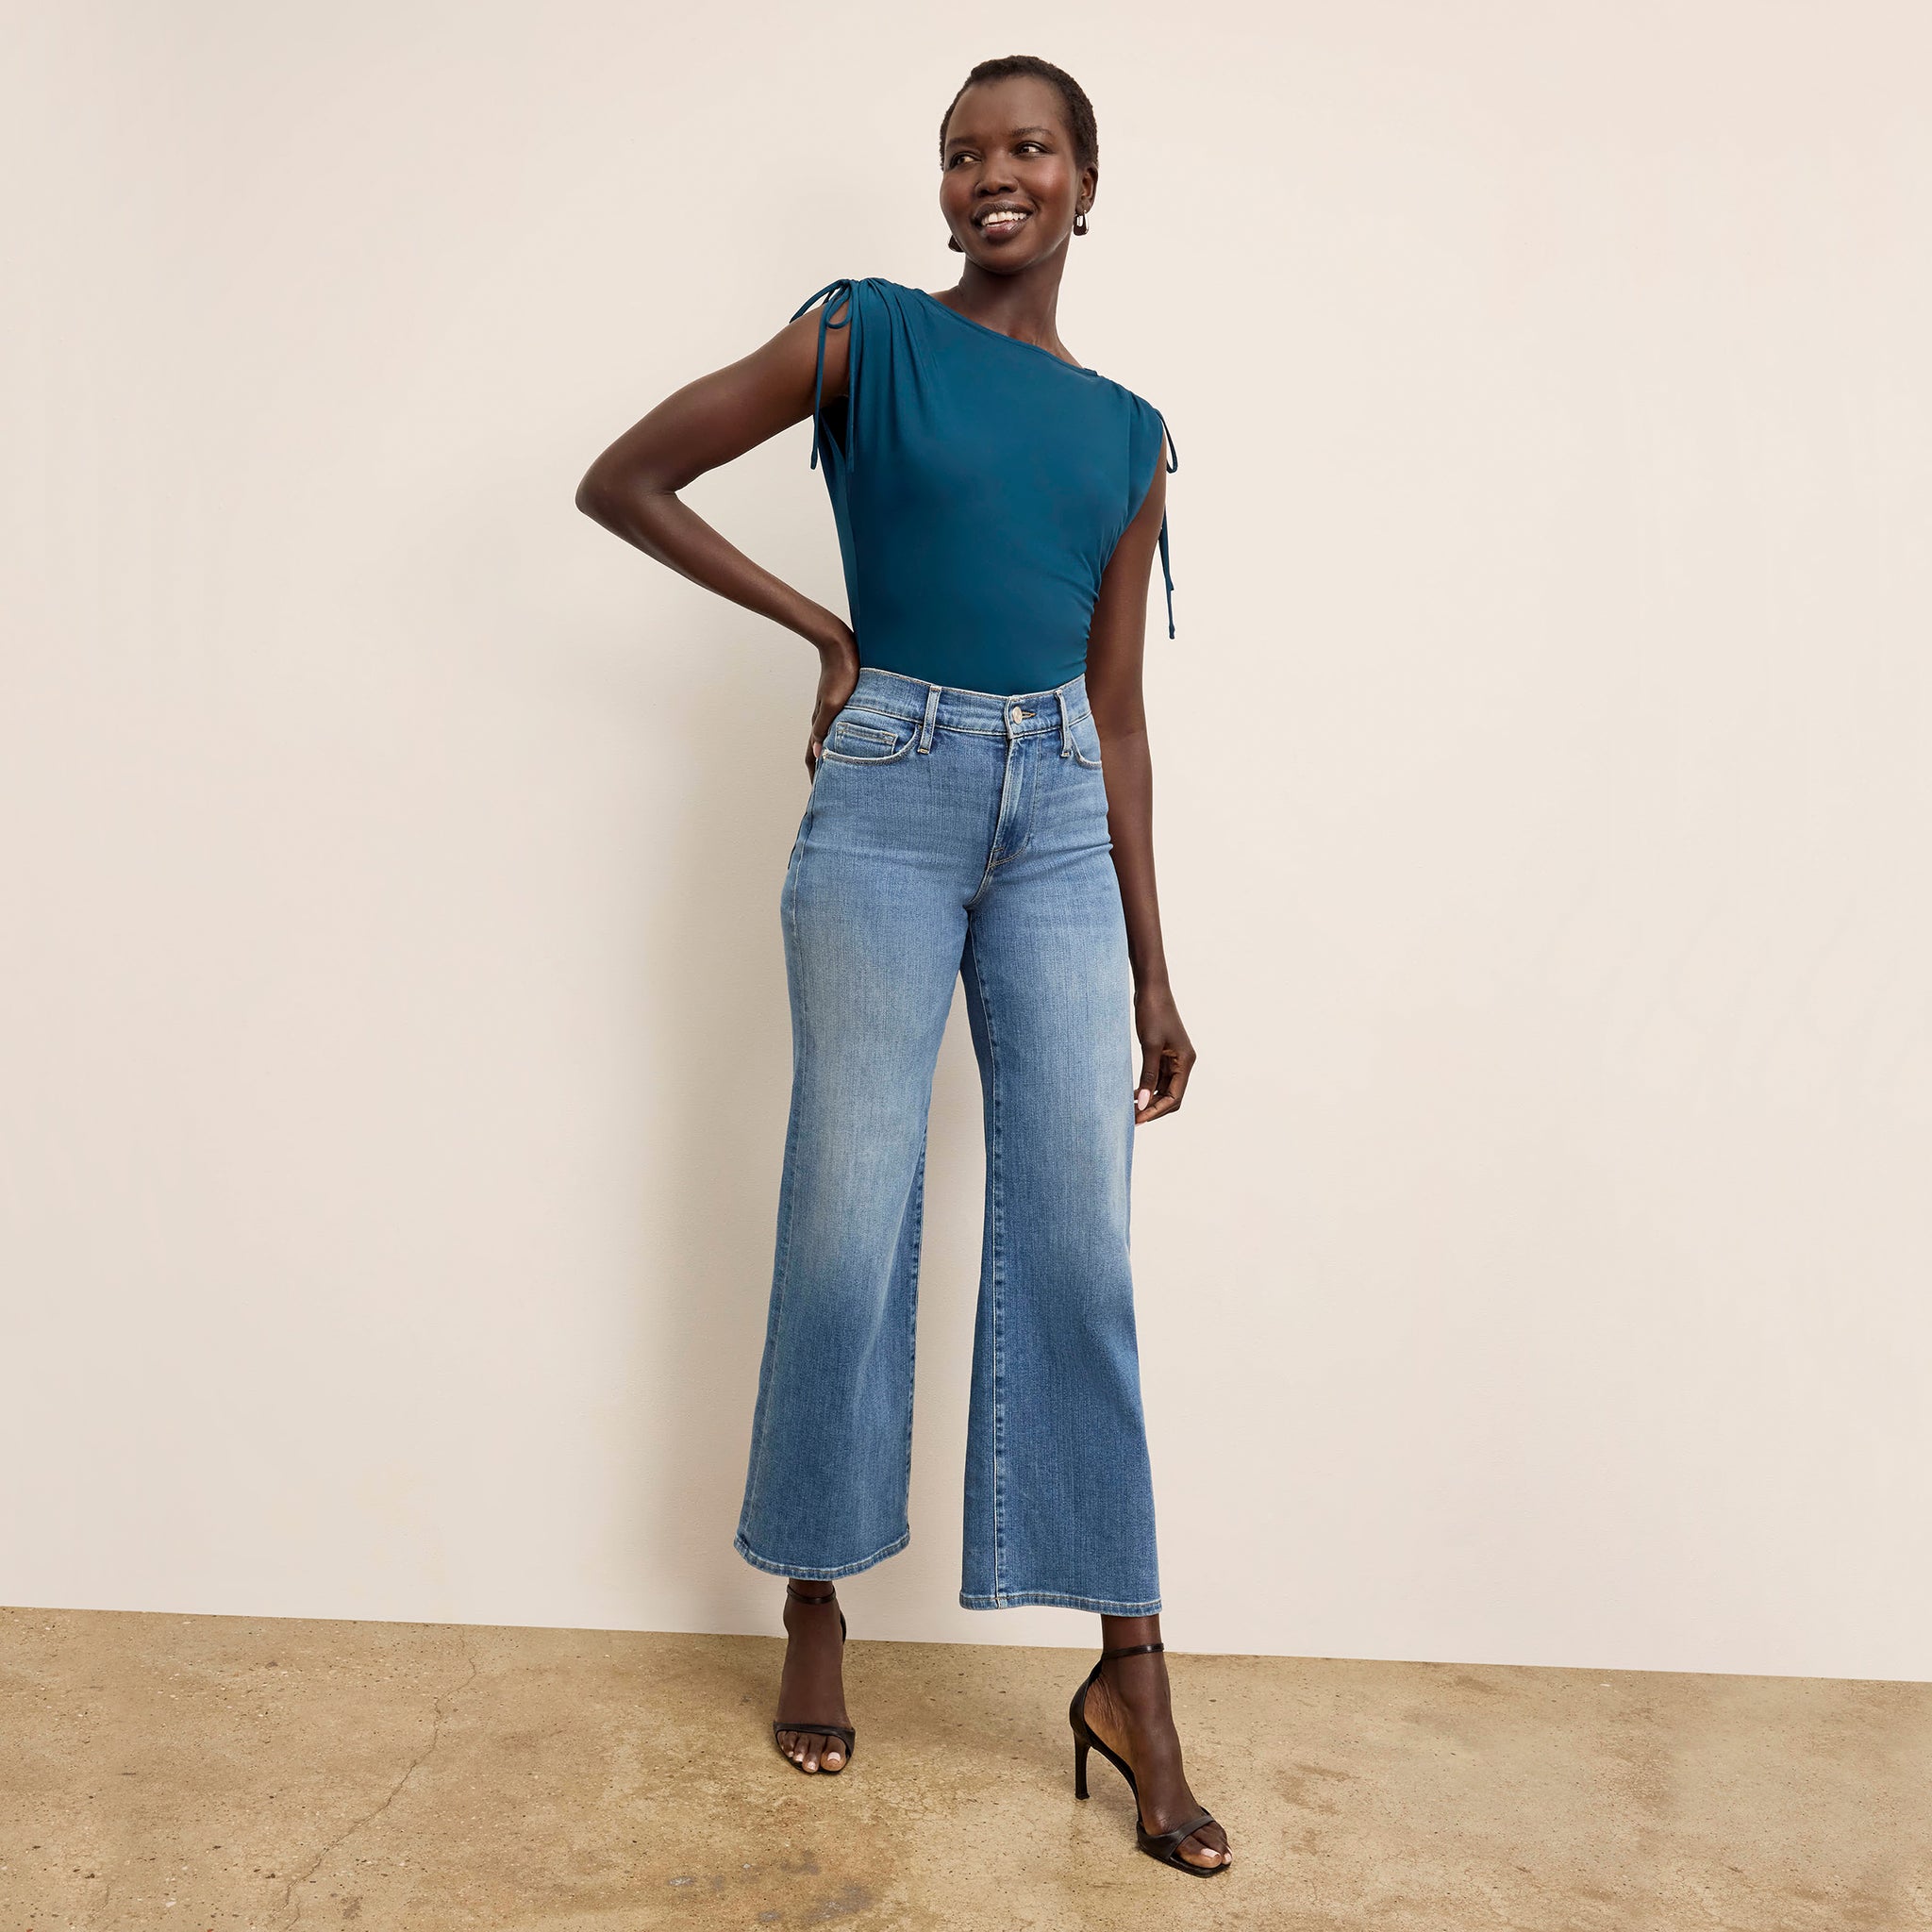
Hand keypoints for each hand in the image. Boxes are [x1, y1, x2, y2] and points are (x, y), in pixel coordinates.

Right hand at [806, 626, 859, 775]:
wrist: (840, 646)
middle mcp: (822, 720)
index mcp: (820, 723)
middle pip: (818, 752)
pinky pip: (837, 729)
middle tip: (829, 790)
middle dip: (822, 772)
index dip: (816, 777)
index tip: (820, 795)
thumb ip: (825, 729)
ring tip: (839, 772)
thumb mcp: (834, 704)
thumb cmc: (841, 674)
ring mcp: (829, 712)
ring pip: (827, 741)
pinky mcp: (838, 703)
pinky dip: (839, 742)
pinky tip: (848, 744)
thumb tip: (818, 755)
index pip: (813, 758)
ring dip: (831, 758)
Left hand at [1132, 987, 1194, 1124]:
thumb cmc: (1153, 1013)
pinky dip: (1147, 1087)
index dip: (1156, 1110)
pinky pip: (1157, 1077)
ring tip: (1130, 1109)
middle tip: (1132, 1119)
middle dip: (1154, 1109)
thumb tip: (1143, 1102)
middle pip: (1171, 1096)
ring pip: (1164, 1088)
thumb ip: (1148, 1076)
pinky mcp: (1163, 1053)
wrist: (1151, 989)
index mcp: (1185, 1061)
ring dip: (1149, 1099)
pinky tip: (1132, 1094)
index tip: (1138, 1119)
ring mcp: (1173, 1058)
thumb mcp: (1149, 1046)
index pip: (1174, 1097)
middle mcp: (1183, 1062)